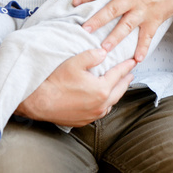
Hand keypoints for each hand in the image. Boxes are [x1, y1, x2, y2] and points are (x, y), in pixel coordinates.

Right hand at [17, 47, 134, 126]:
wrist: (39, 102)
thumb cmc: (56, 82)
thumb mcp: (75, 62)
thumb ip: (92, 56)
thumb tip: (103, 53)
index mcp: (101, 89)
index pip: (118, 74)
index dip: (126, 66)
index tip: (133, 61)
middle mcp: (100, 104)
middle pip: (119, 90)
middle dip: (125, 80)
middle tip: (130, 73)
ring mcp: (93, 114)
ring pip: (111, 103)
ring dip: (116, 93)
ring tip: (119, 86)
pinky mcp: (84, 120)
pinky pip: (101, 112)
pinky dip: (106, 104)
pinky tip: (103, 100)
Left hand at [73, 0, 172, 61]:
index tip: (74, 2)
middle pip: (111, 12)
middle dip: (96, 22)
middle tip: (83, 31)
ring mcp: (144, 11)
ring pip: (125, 27)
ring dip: (114, 39)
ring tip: (103, 50)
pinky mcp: (155, 20)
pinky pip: (147, 36)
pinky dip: (142, 48)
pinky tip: (135, 60)